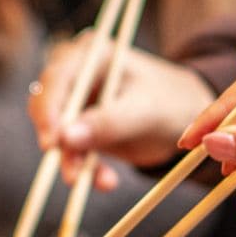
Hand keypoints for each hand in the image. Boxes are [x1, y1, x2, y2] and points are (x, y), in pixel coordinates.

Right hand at [29, 33, 216, 188]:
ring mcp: (78, 102)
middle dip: (60, 144)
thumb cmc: (170, 102)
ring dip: (75, 163)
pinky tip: (107, 181)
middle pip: (49, 108)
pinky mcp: (82, 128)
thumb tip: (65, 138)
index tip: (52, 143)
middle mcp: (77, 74)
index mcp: (92, 54)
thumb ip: (107, 122)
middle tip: (72, 174)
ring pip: (59, 135)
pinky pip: (73, 151)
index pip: (55, 78)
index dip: (48, 110)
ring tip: (102, 182)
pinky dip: (87, 168)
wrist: (187, 118)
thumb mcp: (144, 111)